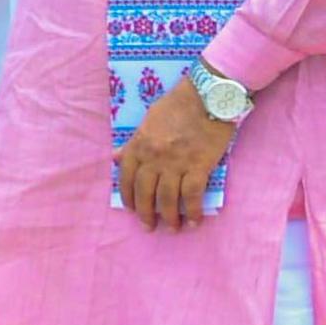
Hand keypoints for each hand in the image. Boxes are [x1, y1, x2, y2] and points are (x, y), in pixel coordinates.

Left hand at [118, 79, 235, 230]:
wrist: (208, 96)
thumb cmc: (178, 104)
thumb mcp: (148, 120)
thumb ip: (133, 142)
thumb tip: (117, 158)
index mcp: (139, 144)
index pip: (127, 177)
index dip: (128, 197)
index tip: (131, 210)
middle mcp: (154, 157)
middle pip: (145, 192)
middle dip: (145, 213)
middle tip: (148, 227)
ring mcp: (176, 163)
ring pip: (168, 198)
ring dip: (169, 217)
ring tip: (171, 228)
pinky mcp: (199, 166)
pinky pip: (193, 195)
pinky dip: (193, 211)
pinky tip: (194, 222)